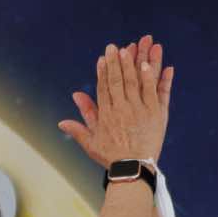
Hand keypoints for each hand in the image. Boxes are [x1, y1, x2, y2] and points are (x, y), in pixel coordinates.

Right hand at [60, 36, 172, 167]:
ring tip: (131, 48)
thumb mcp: (91, 142)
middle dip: (116, 62)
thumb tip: (61, 120)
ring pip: (136, 82)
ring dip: (133, 64)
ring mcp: (140, 110)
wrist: (133, 170)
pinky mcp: (156, 114)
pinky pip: (155, 92)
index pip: (103, 87)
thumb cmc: (112, 157)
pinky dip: (152, 78)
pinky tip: (149, 64)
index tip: (103, 57)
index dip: (104, 71)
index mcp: (106, 114)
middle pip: (118, 80)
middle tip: (115, 46)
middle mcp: (122, 109)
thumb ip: (79, 126)